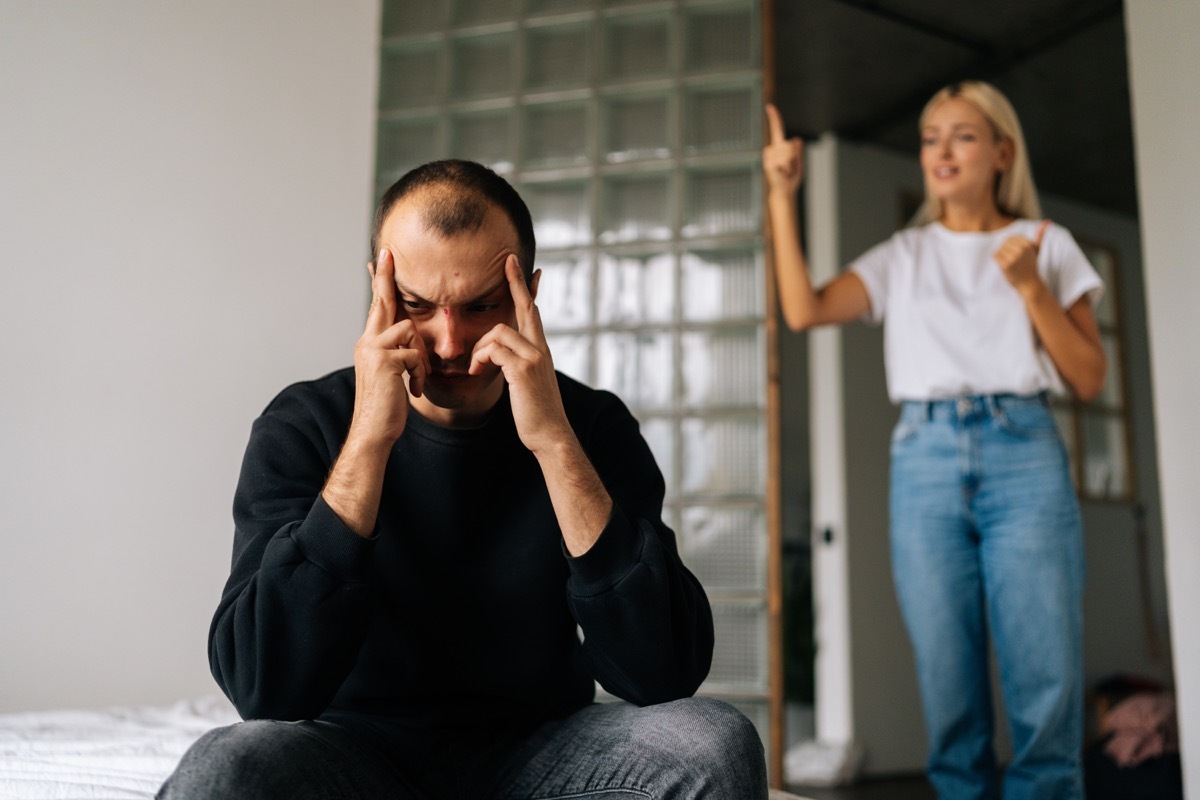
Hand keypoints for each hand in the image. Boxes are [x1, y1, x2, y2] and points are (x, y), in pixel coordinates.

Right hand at [349, 248, 429, 446]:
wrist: (374, 431)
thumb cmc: (386, 407)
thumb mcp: (391, 375)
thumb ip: (396, 353)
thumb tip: (407, 339)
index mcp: (368, 343)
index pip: (376, 307)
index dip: (379, 283)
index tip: (378, 260)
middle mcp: (366, 342)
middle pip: (382, 302)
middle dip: (386, 277)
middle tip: (388, 253)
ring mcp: (373, 350)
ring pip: (409, 331)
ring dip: (420, 358)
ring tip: (415, 381)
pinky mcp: (386, 360)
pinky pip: (415, 355)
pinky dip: (420, 374)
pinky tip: (414, 391)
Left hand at [469, 255, 570, 454]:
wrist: (550, 435)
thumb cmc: (535, 413)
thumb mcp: (527, 383)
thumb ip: (518, 364)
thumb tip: (502, 356)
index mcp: (540, 349)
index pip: (532, 311)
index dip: (526, 289)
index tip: (523, 268)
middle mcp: (540, 348)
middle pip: (526, 307)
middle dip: (516, 282)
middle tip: (507, 260)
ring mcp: (533, 357)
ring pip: (498, 331)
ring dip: (480, 347)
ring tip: (474, 368)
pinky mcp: (522, 369)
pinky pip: (494, 349)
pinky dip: (480, 358)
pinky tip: (476, 372)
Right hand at [763, 103, 803, 195]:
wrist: (784, 191)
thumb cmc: (790, 178)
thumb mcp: (799, 162)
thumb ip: (798, 151)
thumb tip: (796, 139)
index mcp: (779, 147)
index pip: (776, 129)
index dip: (773, 118)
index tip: (769, 106)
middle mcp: (771, 149)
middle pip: (790, 145)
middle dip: (795, 156)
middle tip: (790, 167)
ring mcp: (769, 157)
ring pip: (788, 152)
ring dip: (791, 163)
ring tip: (786, 170)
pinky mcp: (768, 164)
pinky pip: (784, 160)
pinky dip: (787, 168)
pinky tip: (782, 173)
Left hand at [993, 219, 1050, 297]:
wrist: (1029, 284)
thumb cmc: (1032, 266)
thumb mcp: (1037, 249)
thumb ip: (1040, 235)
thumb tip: (1047, 221)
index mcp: (1027, 244)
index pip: (1011, 238)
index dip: (1011, 246)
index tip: (1018, 255)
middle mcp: (1021, 249)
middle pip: (1003, 243)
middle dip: (1005, 251)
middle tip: (1013, 260)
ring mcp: (1013, 257)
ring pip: (999, 249)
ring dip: (1001, 256)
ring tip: (1010, 264)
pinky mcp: (1006, 265)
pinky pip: (995, 256)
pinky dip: (997, 261)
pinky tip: (1005, 266)